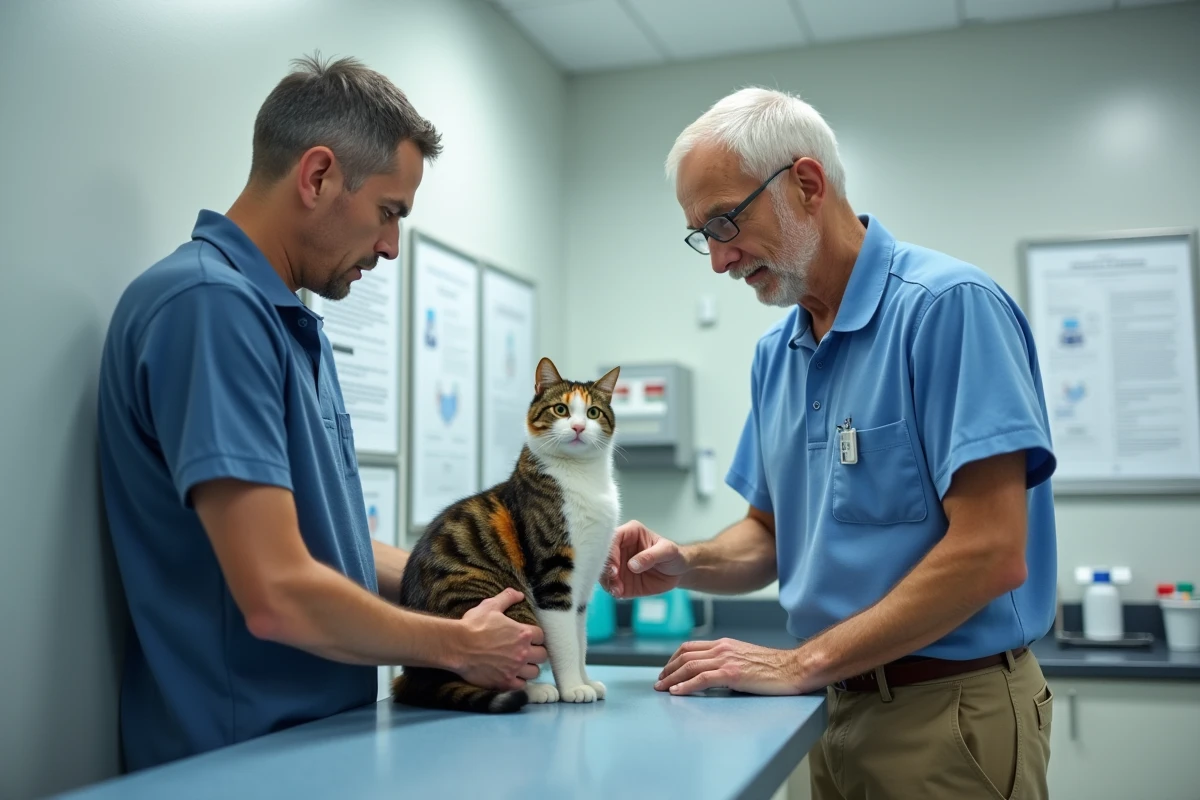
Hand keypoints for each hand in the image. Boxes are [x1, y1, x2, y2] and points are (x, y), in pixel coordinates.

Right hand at [453, 588, 546, 690]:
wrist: (457, 646)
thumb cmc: (473, 625)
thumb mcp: (490, 606)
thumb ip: (507, 598)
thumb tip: (519, 594)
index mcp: (523, 634)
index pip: (541, 636)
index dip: (535, 636)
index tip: (529, 637)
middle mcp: (523, 652)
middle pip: (542, 655)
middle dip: (536, 652)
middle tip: (527, 651)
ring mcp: (515, 669)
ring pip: (534, 672)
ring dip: (529, 668)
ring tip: (521, 665)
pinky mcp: (505, 683)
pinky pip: (522, 686)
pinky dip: (519, 682)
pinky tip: (512, 676)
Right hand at [601, 520, 688, 598]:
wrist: (678, 572)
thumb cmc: (673, 555)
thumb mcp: (668, 551)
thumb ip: (651, 556)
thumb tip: (632, 565)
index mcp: (629, 533)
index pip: (612, 539)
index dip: (610, 553)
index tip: (615, 568)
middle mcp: (619, 548)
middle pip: (602, 556)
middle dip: (606, 569)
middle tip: (614, 580)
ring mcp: (618, 565)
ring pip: (603, 572)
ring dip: (608, 582)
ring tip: (618, 590)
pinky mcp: (620, 580)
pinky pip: (610, 585)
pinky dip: (612, 590)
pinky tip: (619, 594)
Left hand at [655, 638, 802, 695]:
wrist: (793, 668)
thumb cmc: (773, 667)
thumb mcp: (744, 658)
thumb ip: (726, 662)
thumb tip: (711, 675)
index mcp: (724, 644)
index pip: (690, 647)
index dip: (673, 659)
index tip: (666, 670)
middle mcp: (722, 648)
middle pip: (685, 656)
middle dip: (668, 670)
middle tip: (658, 682)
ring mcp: (726, 660)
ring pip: (689, 667)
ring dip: (672, 678)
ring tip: (662, 688)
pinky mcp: (732, 674)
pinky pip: (701, 679)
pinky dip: (686, 686)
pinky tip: (677, 692)